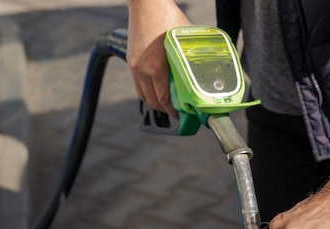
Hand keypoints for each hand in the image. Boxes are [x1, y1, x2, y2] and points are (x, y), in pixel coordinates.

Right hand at [127, 0, 190, 117]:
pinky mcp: (131, 60)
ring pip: (142, 94)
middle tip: (178, 112)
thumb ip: (187, 59)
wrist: (145, 2)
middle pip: (152, 101)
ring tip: (167, 104)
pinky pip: (137, 83)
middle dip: (165, 110)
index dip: (173, 111)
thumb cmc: (166, 16)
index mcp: (155, 67)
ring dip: (154, 102)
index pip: (163, 99)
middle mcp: (141, 69)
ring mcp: (134, 65)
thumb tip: (199, 74)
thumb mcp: (182, 40)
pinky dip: (147, 90)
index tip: (182, 116)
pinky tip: (157, 89)